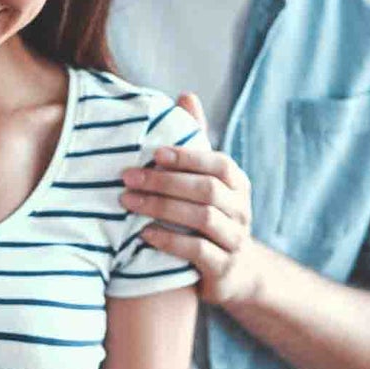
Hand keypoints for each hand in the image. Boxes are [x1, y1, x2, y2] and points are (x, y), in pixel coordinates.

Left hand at [121, 90, 259, 306]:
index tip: (154, 152)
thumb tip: (186, 95)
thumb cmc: (208, 216)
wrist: (232, 273)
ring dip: (162, 208)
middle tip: (127, 177)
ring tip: (129, 202)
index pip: (218, 163)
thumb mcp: (204, 180)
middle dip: (164, 181)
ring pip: (202, 219)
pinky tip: (144, 234)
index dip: (188, 156)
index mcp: (237, 184)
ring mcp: (235, 240)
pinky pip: (198, 251)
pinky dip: (170, 240)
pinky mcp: (223, 268)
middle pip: (206, 190)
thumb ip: (195, 142)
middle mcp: (241, 210)